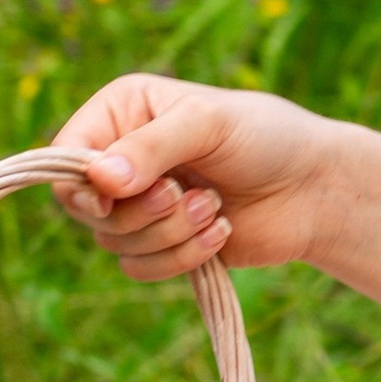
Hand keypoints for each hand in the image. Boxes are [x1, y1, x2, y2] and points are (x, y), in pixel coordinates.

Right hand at [47, 75, 343, 284]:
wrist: (316, 188)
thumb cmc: (267, 137)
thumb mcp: (209, 124)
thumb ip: (152, 147)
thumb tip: (99, 179)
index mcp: (122, 113)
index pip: (64, 156)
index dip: (82, 184)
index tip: (114, 195)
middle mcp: (122, 158)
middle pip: (84, 208)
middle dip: (140, 211)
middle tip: (182, 194)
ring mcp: (141, 204)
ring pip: (113, 243)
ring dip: (169, 233)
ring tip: (214, 206)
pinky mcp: (162, 244)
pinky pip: (140, 269)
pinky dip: (182, 257)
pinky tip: (221, 231)